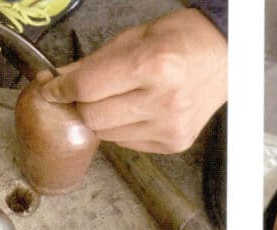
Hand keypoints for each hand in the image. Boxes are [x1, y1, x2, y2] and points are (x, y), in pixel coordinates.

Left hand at [37, 9, 226, 153]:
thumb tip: (58, 82)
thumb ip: (94, 63)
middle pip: (94, 117)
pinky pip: (128, 143)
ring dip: (102, 119)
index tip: (51, 90)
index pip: (89, 88)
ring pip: (108, 135)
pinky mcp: (174, 143)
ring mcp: (170, 127)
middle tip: (86, 94)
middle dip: (83, 105)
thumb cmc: (179, 40)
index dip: (63, 90)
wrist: (224, 56)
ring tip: (116, 100)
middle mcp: (163, 101)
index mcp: (152, 66)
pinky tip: (137, 111)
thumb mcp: (133, 39)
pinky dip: (122, 129)